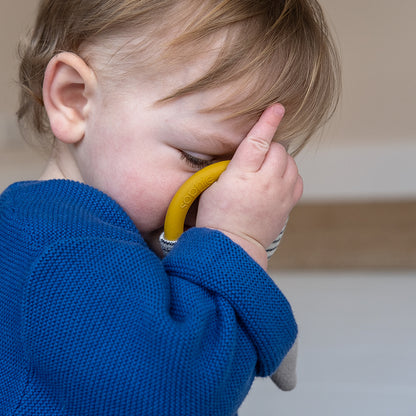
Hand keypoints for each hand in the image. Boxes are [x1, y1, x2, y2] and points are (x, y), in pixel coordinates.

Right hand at [196, 104, 302, 267]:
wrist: (233, 246)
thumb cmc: (217, 216)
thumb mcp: (211, 186)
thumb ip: (229, 164)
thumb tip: (245, 151)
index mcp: (242, 175)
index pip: (259, 141)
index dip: (268, 122)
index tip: (277, 107)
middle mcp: (266, 182)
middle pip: (278, 149)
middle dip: (269, 147)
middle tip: (255, 157)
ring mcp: (281, 194)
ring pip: (290, 162)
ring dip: (280, 159)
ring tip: (265, 169)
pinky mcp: (288, 204)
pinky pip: (297, 178)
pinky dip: (289, 173)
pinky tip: (277, 179)